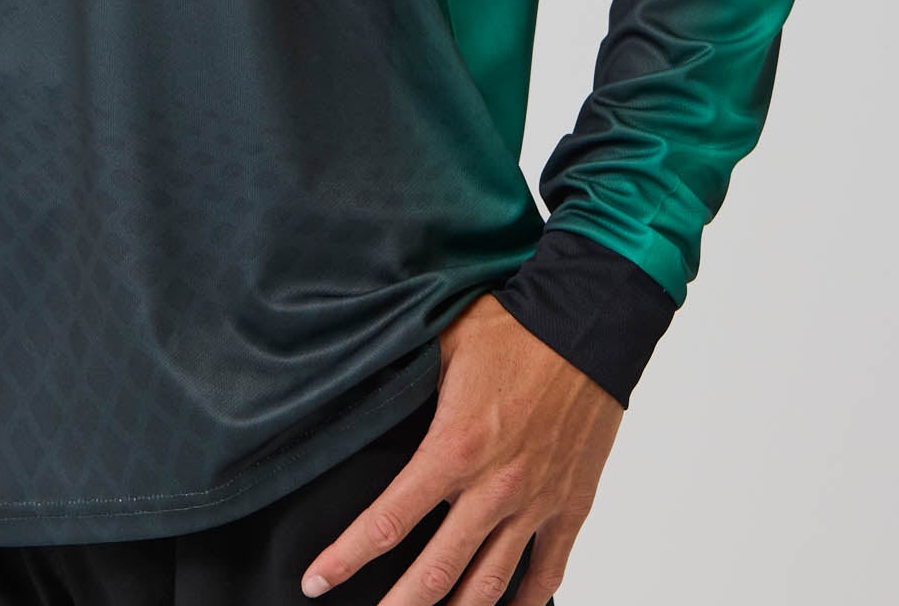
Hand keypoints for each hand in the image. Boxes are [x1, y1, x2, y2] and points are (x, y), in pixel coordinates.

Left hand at [298, 293, 622, 602]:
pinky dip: (525, 604)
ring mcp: (535, 505)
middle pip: (436, 573)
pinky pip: (547, 575)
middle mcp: (493, 489)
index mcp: (453, 448)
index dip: (346, 557)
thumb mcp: (443, 345)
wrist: (586, 326)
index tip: (316, 581)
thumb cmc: (514, 329)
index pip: (388, 520)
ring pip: (489, 586)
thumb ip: (406, 380)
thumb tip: (366, 391)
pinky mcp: (571, 508)